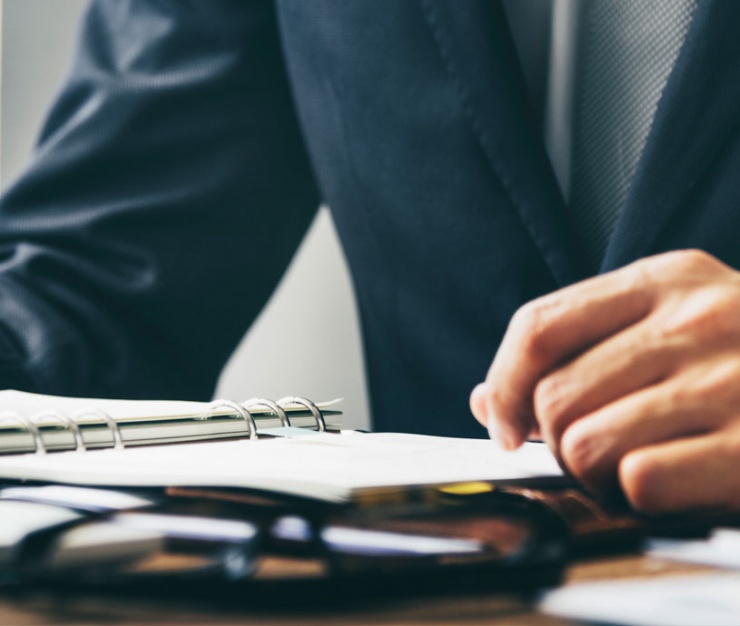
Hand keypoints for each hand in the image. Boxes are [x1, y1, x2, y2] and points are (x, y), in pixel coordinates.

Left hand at [470, 250, 739, 512]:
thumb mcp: (671, 326)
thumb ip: (578, 351)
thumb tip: (489, 398)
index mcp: (665, 280)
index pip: (538, 326)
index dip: (505, 383)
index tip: (506, 424)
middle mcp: (698, 317)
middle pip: (555, 396)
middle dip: (560, 440)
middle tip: (598, 450)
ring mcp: (732, 378)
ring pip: (584, 443)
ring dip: (596, 474)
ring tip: (639, 465)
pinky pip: (638, 481)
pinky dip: (642, 496)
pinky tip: (676, 484)